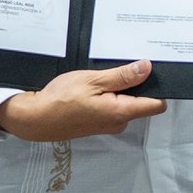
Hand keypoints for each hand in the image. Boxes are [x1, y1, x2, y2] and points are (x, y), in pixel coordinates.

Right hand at [0, 59, 165, 140]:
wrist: (34, 119)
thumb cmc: (61, 99)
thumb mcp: (93, 80)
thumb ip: (123, 76)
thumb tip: (147, 68)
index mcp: (122, 112)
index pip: (157, 105)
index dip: (158, 87)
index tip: (154, 71)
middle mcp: (119, 122)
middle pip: (142, 102)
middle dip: (136, 85)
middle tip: (122, 67)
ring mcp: (108, 125)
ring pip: (125, 103)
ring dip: (119, 90)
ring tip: (103, 76)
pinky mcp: (98, 124)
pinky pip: (112, 108)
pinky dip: (107, 97)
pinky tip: (93, 88)